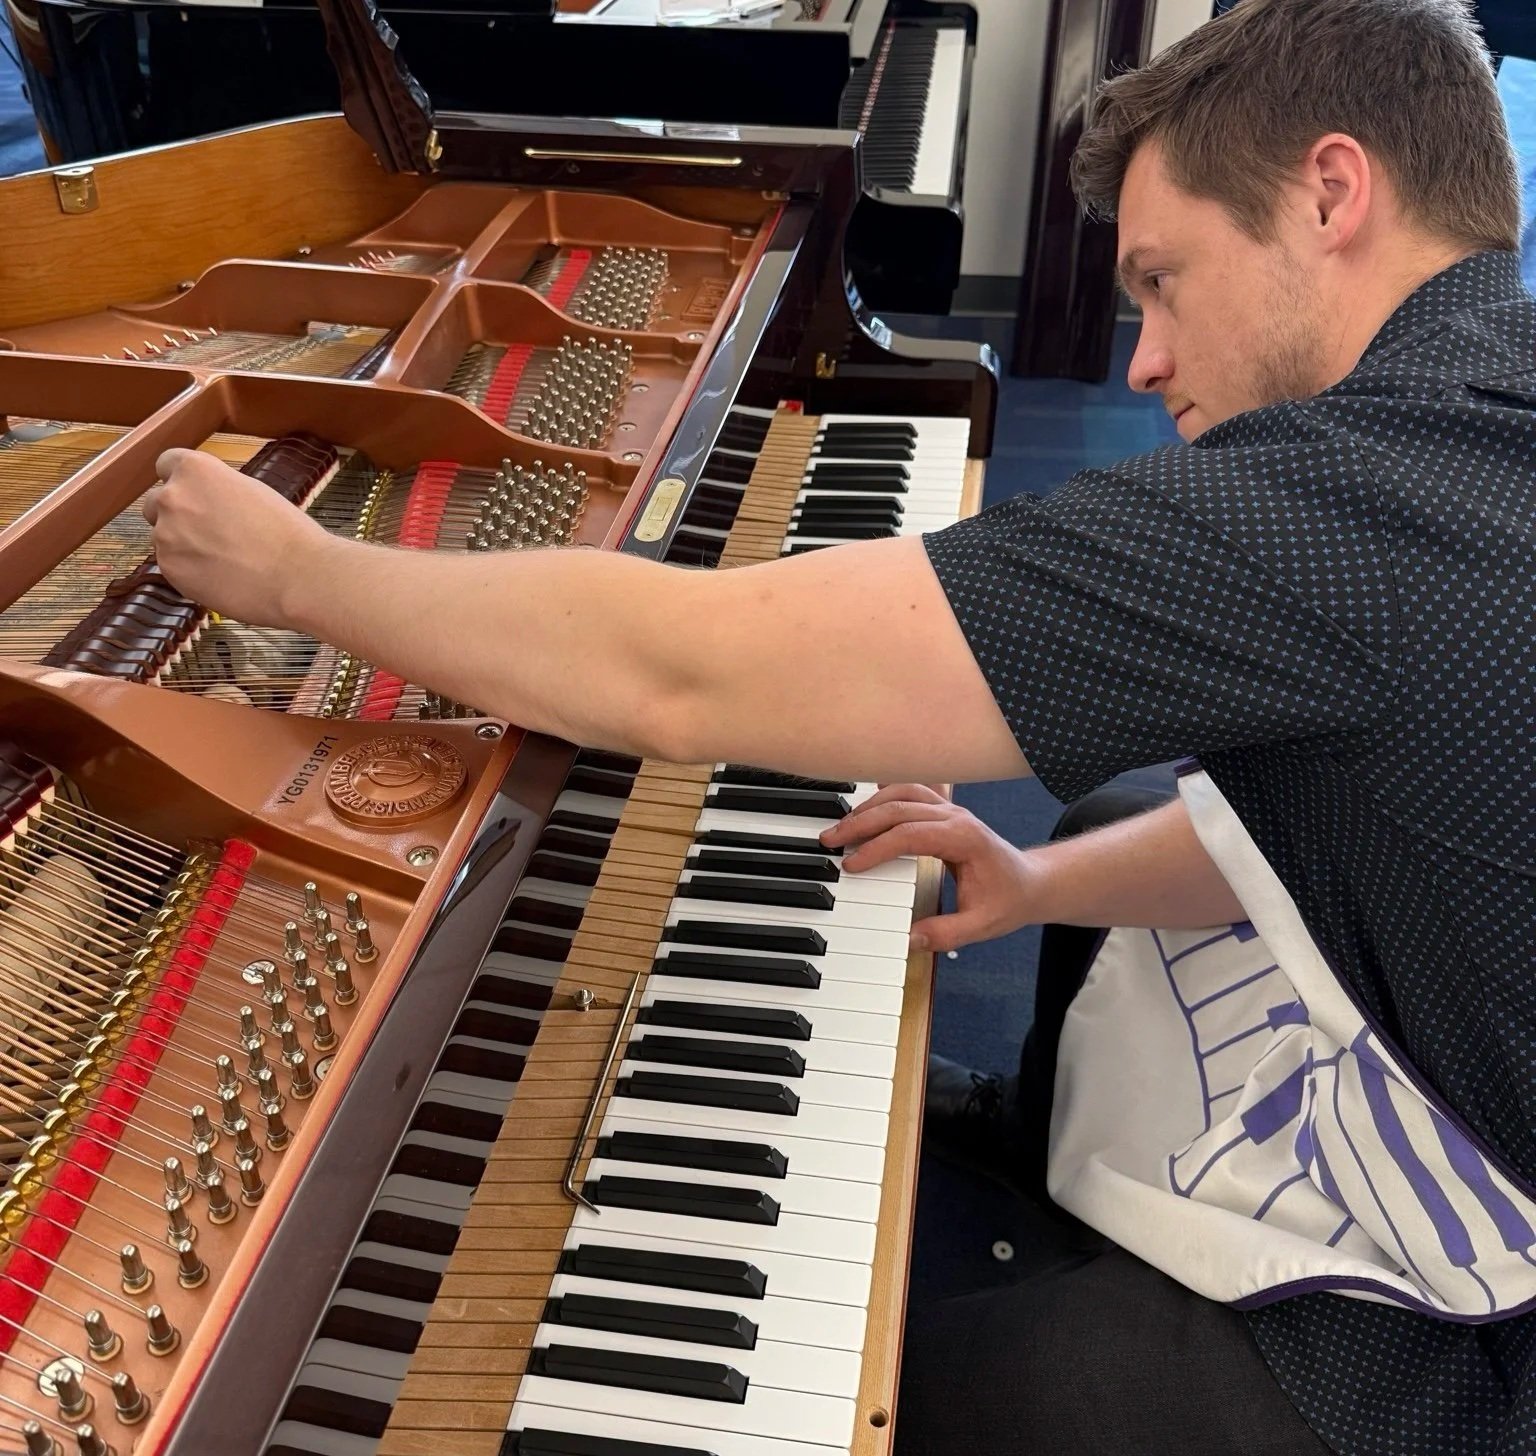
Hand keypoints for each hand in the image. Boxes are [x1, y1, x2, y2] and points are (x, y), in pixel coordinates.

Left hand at [142, 449, 331, 627]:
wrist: (297, 576)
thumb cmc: (286, 533)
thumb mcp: (251, 490)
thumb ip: (218, 489)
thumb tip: (206, 500)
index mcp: (196, 470)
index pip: (167, 464)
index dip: (182, 481)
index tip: (195, 494)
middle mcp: (173, 497)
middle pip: (158, 502)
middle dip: (178, 515)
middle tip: (210, 532)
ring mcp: (166, 534)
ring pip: (164, 536)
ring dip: (183, 544)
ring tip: (221, 558)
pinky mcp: (169, 568)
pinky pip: (171, 564)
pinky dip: (189, 569)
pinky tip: (219, 574)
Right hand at [821, 784, 1044, 952]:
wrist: (1031, 882)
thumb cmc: (1009, 899)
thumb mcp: (983, 925)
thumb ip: (947, 933)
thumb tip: (909, 939)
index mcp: (964, 838)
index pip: (909, 834)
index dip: (876, 848)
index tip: (851, 866)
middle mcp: (955, 816)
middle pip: (899, 807)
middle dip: (860, 823)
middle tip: (830, 840)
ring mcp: (950, 809)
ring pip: (902, 793)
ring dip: (869, 807)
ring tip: (842, 827)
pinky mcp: (945, 811)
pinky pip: (911, 791)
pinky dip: (885, 793)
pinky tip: (867, 803)